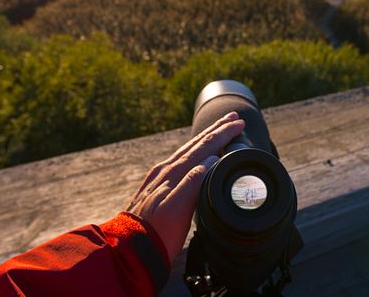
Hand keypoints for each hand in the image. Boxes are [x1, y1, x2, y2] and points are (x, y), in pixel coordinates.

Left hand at [127, 111, 244, 263]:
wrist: (130, 250)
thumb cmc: (156, 234)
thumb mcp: (178, 209)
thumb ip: (194, 182)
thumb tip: (212, 159)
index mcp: (173, 173)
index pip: (203, 146)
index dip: (223, 134)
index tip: (238, 124)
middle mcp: (165, 171)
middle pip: (196, 144)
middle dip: (216, 130)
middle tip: (233, 117)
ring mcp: (160, 179)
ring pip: (187, 151)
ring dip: (205, 139)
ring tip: (218, 130)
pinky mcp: (156, 188)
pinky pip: (180, 162)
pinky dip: (194, 153)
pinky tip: (195, 157)